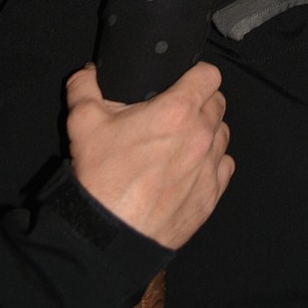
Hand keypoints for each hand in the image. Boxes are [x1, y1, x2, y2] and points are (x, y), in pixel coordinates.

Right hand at [66, 61, 233, 247]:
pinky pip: (224, 167)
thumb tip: (88, 73)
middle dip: (200, 103)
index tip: (186, 80)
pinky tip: (188, 169)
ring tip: (180, 142)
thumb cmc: (101, 178)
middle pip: (218, 103)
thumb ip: (84, 87)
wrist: (109, 235)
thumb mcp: (83, 122)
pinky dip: (211, 164)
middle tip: (175, 113)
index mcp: (178, 110)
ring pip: (222, 135)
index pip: (210, 75)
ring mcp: (210, 167)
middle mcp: (201, 135)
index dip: (198, 73)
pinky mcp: (212, 195)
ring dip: (207, 133)